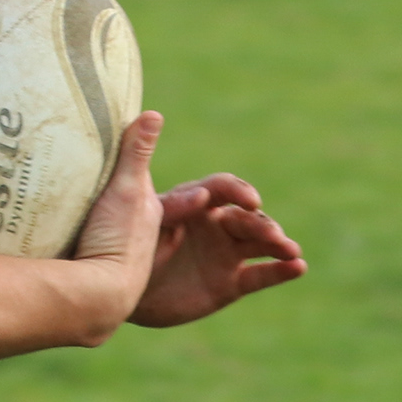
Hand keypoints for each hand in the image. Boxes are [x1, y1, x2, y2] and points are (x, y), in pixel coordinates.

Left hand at [73, 113, 307, 328]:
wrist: (104, 288)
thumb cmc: (110, 238)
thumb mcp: (125, 190)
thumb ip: (137, 152)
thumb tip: (150, 113)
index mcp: (193, 203)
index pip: (223, 189)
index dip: (238, 192)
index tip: (249, 201)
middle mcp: (212, 226)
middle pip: (247, 217)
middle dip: (263, 223)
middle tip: (272, 235)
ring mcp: (222, 255)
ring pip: (260, 243)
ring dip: (279, 242)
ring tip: (291, 250)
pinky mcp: (226, 285)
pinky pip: (260, 275)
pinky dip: (281, 270)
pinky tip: (298, 267)